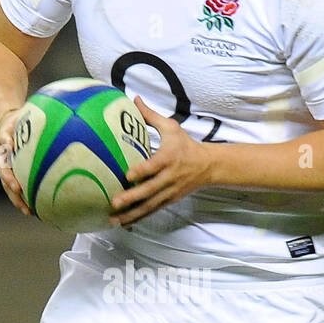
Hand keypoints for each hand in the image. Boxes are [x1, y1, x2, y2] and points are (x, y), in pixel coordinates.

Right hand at [0, 106, 32, 216]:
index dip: (7, 167)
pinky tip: (34, 210)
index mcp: (2, 146)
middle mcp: (2, 159)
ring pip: (9, 186)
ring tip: (27, 211)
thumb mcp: (17, 116)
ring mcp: (6, 168)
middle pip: (4, 175)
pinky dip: (24, 199)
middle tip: (20, 193)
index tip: (14, 178)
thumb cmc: (16, 119)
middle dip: (11, 186)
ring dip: (17, 199)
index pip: (2, 155)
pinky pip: (17, 189)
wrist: (7, 124)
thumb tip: (13, 139)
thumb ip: (17, 122)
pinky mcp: (13, 174)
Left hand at [110, 98, 212, 226]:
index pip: (154, 166)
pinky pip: (152, 210)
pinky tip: (124, 223)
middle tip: (114, 203)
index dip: (142, 171)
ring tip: (114, 220)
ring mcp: (170, 191)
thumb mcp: (171, 127)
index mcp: (169, 158)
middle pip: (150, 190)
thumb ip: (151, 116)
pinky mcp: (169, 200)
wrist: (208, 165)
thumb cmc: (185, 145)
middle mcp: (169, 177)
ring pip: (150, 205)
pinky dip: (139, 218)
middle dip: (132, 198)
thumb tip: (134, 99)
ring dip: (132, 214)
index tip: (128, 175)